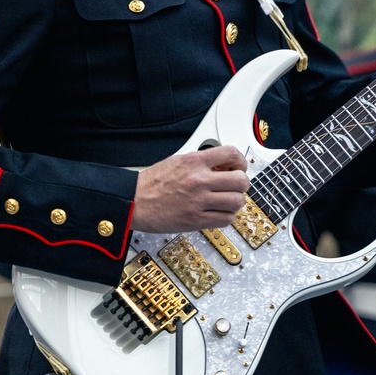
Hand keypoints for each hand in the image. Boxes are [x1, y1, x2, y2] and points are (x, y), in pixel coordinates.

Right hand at [133, 147, 248, 231]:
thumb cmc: (152, 183)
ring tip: (226, 201)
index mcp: (194, 161)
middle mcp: (199, 180)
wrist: (134, 201)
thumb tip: (222, 166)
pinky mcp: (196, 220)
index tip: (238, 167)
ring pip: (237, 201)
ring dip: (235, 201)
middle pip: (240, 181)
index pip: (231, 154)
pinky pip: (226, 219)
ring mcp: (199, 201)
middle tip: (235, 186)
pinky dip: (227, 216)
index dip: (240, 162)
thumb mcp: (177, 161)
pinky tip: (219, 212)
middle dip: (241, 184)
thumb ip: (201, 162)